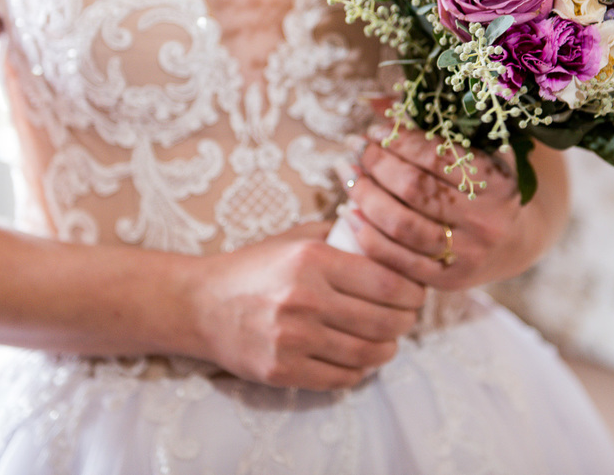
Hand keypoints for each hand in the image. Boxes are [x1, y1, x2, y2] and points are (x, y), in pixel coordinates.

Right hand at [189, 222, 426, 390]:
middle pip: (384, 321)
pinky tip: (358, 358)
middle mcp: (304, 299)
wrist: (199, 305)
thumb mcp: (295, 239)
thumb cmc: (253, 268)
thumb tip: (387, 236)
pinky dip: (359, 371)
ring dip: (387, 349)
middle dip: (405, 322)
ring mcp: (293, 340)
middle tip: (404, 318)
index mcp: (312, 260)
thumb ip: (340, 236)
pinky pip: (341, 378)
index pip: (387, 283)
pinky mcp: (282, 371)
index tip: (413, 294)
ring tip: (386, 340)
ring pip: (367, 353)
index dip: (411, 293)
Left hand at [341, 127, 522, 290]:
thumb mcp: (473, 152)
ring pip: (401, 224)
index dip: (398, 139)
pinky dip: (366, 234)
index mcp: (498, 182)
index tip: (374, 129)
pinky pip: (396, 260)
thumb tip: (372, 100)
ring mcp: (466, 254)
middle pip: (414, 189)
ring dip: (364, 194)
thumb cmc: (484, 186)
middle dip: (376, 163)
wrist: (511, 242)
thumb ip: (428, 127)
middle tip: (355, 147)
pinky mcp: (446, 281)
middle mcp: (486, 221)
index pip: (437, 156)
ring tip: (347, 173)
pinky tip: (349, 211)